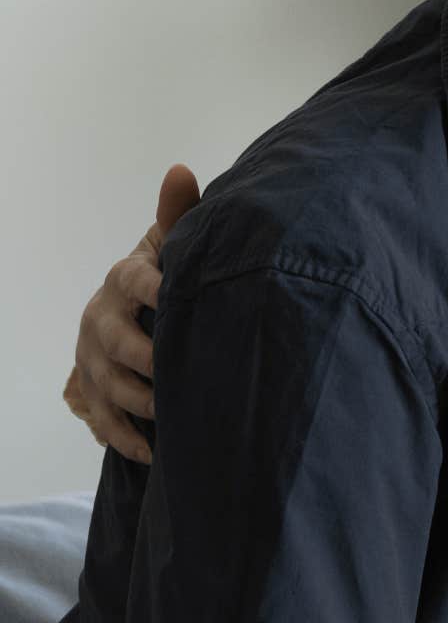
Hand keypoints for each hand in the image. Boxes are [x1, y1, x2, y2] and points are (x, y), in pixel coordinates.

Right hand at [65, 163, 199, 462]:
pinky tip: (156, 453)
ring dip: (137, 403)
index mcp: (125, 279)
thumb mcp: (173, 244)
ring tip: (172, 415)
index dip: (157, 288)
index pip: (134, 279)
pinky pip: (102, 422)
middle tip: (178, 373)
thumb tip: (181, 169)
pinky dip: (126, 440)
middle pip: (116, 342)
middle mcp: (101, 319)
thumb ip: (179, 213)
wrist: (138, 309)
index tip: (179, 297)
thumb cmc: (169, 273)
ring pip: (106, 386)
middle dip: (145, 360)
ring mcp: (93, 359)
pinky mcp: (92, 394)